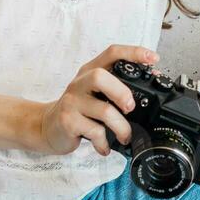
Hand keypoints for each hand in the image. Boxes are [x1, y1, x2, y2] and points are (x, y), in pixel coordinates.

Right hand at [38, 43, 158, 156]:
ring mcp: (72, 101)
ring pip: (103, 110)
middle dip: (122, 92)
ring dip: (121, 127)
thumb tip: (151, 80)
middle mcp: (80, 83)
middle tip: (131, 108)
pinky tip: (105, 146)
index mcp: (90, 71)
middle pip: (100, 76)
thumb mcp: (94, 92)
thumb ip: (117, 86)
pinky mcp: (68, 121)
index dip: (133, 53)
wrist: (47, 127)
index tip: (152, 58)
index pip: (112, 53)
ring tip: (124, 136)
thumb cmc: (78, 109)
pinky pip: (94, 132)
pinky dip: (105, 142)